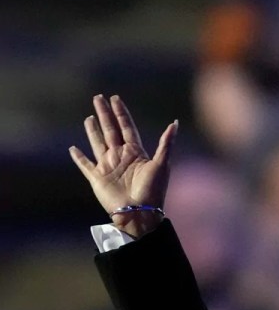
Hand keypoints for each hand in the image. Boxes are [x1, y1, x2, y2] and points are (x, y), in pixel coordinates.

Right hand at [69, 95, 177, 237]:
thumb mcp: (162, 164)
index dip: (121, 113)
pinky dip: (78, 158)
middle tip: (98, 97)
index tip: (115, 99)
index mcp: (135, 152)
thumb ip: (166, 143)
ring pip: (98, 143)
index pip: (126, 127)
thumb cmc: (153, 190)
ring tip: (89, 117)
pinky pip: (85, 165)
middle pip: (110, 130)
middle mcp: (120, 156)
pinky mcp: (97, 178)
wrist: (140, 212)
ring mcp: (108, 167)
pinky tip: (73, 149)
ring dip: (93, 131)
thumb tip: (175, 123)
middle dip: (105, 114)